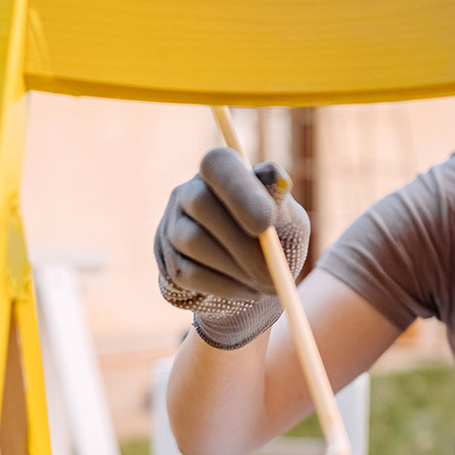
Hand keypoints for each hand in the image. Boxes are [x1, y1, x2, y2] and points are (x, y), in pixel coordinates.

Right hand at [155, 147, 310, 348]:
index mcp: (223, 170)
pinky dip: (224, 286)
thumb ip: (280, 202)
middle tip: (275, 273)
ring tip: (268, 284)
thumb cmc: (275, 238)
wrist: (254, 277)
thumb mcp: (288, 219)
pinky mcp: (167, 258)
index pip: (218, 164)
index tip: (266, 224)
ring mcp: (172, 224)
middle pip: (201, 203)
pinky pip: (188, 273)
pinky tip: (248, 291)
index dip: (239, 190)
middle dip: (241, 242)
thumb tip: (278, 179)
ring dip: (236, 268)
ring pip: (193, 242)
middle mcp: (189, 190)